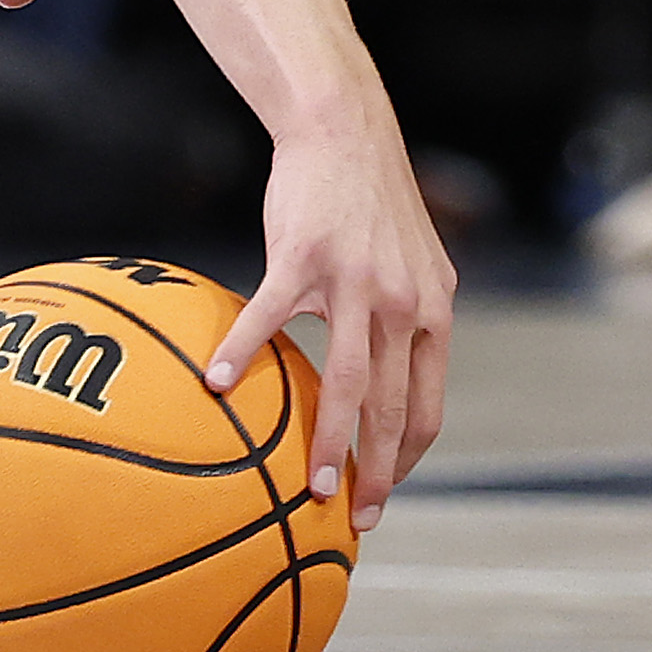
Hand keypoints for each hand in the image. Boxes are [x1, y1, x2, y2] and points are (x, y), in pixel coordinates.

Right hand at [217, 109, 456, 532]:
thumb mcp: (414, 266)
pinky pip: (270, 318)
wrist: (346, 131)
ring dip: (330, 442)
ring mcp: (356, 282)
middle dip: (379, 473)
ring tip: (312, 487)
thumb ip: (409, 322)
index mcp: (433, 312)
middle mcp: (404, 304)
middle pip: (393, 408)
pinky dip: (244, 354)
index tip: (386, 494)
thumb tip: (388, 386)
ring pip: (347, 381)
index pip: (428, 405)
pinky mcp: (305, 257)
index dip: (409, 457)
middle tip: (357, 520)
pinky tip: (218, 386)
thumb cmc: (370, 206)